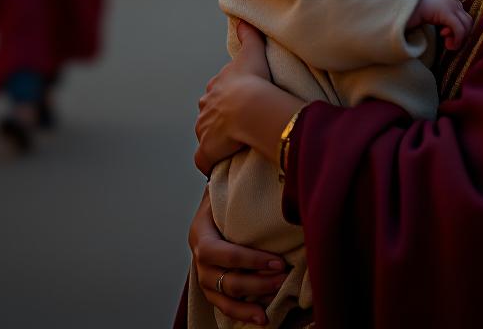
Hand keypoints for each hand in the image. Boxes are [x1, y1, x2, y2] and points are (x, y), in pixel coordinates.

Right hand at [189, 189, 287, 326]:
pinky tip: (263, 318)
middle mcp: (199, 257)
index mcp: (200, 232)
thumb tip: (260, 168)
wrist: (210, 209)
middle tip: (283, 277)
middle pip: (227, 279)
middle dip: (258, 282)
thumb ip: (235, 186)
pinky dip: (243, 314)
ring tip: (276, 300)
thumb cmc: (223, 197)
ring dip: (252, 301)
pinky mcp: (212, 289)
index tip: (278, 261)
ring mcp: (204, 276)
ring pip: (225, 298)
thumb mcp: (223, 188)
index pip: (224, 253)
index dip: (251, 261)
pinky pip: (225, 308)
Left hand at [194, 22, 270, 175]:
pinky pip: (203, 160)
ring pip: (206, 134)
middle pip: (209, 112)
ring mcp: (205, 129)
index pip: (216, 91)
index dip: (227, 97)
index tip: (239, 102)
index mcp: (215, 86)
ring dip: (215, 139)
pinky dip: (208, 163)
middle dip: (218, 118)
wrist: (251, 105)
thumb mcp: (252, 53)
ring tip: (232, 145)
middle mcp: (205, 107)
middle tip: (237, 125)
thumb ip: (248, 35)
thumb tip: (242, 18)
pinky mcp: (208, 149)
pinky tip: (216, 166)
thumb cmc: (253, 79)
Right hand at [408, 0, 472, 47]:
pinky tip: (448, 45)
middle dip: (460, 33)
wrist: (396, 5)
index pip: (460, 13)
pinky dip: (457, 40)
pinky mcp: (445, 12)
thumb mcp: (425, 13)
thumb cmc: (406, 12)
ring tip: (447, 44)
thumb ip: (437, 17)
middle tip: (446, 41)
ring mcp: (449, 3)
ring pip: (467, 24)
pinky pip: (459, 29)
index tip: (442, 33)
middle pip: (467, 19)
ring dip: (460, 38)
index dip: (455, 27)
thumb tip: (446, 29)